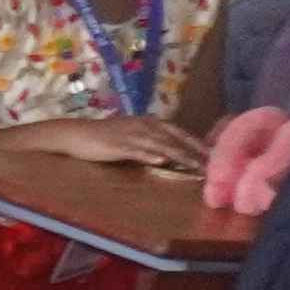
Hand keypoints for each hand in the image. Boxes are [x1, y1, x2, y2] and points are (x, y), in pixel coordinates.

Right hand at [12, 112, 196, 172]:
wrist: (74, 134)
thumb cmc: (102, 137)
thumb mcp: (131, 136)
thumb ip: (150, 143)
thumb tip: (169, 154)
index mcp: (149, 123)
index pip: (180, 133)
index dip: (197, 143)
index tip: (215, 155)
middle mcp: (144, 126)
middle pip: (175, 139)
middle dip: (195, 151)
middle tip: (213, 164)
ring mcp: (131, 135)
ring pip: (161, 145)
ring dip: (180, 156)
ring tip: (196, 166)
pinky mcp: (117, 145)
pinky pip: (136, 150)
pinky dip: (150, 155)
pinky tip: (161, 161)